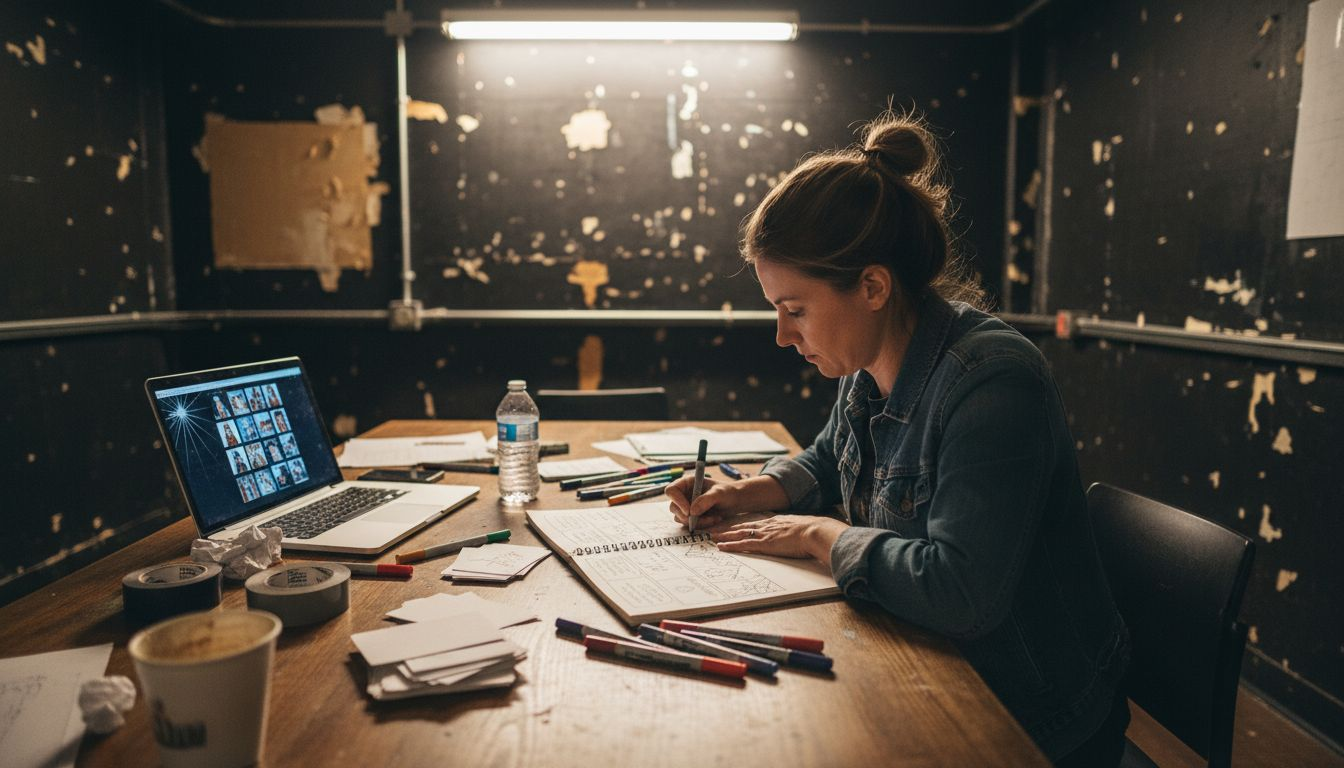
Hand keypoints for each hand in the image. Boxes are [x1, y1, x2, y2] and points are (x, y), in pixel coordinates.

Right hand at [666, 475, 744, 529]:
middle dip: (687, 516)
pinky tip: (714, 519)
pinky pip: (689, 524)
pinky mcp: (691, 517)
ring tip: (714, 518)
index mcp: (687, 483)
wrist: (735, 501)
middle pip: (674, 507)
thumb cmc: (728, 492)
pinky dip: (701, 525)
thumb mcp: (719, 493)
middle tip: (703, 519)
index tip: (688, 511)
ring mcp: (686, 506)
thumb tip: (692, 512)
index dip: (677, 501)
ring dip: (697, 522)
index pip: (671, 491)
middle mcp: (683, 494)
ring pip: (681, 518)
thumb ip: (706, 500)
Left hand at [713, 515, 848, 563]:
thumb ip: (793, 531)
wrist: (815, 532)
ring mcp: (764, 535)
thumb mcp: (799, 528)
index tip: (730, 527)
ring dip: (724, 536)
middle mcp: (766, 526)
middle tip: (713, 530)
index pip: (753, 524)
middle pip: (742, 527)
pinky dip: (731, 546)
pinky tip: (721, 547)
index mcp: (775, 522)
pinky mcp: (764, 544)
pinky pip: (743, 545)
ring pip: (739, 534)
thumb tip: (796, 536)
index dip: (740, 526)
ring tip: (712, 537)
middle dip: (727, 529)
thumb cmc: (812, 532)